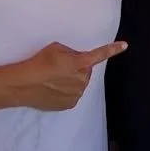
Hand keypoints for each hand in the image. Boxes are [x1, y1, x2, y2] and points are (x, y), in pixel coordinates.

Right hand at [9, 40, 125, 110]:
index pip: (100, 54)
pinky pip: (73, 95)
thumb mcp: (55, 48)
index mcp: (80, 63)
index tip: (125, 46)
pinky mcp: (70, 104)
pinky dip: (66, 91)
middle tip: (60, 67)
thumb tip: (76, 59)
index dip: (112, 50)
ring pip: (79, 84)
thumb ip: (71, 52)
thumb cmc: (39, 62)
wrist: (24, 84)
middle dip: (77, 68)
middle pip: (86, 71)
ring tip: (53, 79)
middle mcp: (82, 79)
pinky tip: (53, 89)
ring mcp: (77, 94)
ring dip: (72, 80)